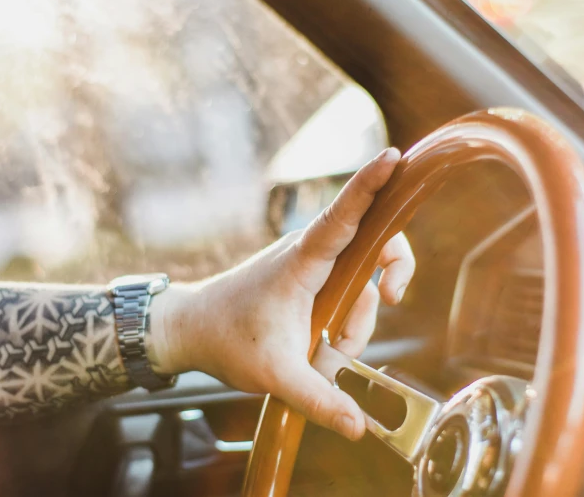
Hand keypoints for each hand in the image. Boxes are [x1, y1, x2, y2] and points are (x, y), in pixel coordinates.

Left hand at [150, 148, 414, 439]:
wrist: (190, 330)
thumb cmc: (226, 339)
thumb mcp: (276, 375)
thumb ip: (320, 399)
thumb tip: (360, 427)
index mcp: (303, 261)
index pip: (344, 214)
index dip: (371, 185)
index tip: (393, 157)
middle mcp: (311, 254)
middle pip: (374, 244)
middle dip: (389, 276)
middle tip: (389, 300)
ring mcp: (311, 267)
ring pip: (361, 282)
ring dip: (356, 322)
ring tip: (327, 355)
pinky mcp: (309, 281)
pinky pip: (346, 293)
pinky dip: (345, 323)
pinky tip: (325, 349)